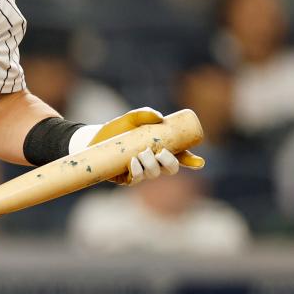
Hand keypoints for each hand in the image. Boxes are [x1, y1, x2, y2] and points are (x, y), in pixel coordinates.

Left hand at [86, 107, 204, 185]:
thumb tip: (159, 117)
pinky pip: (137, 180)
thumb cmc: (118, 129)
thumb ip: (145, 113)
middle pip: (171, 169)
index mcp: (161, 148)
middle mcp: (154, 162)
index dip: (192, 161)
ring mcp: (141, 171)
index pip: (181, 157)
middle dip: (169, 163)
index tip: (198, 162)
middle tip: (160, 153)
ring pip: (154, 174)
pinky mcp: (127, 178)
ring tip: (141, 153)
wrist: (94, 138)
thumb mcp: (132, 118)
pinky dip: (137, 172)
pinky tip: (132, 163)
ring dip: (151, 165)